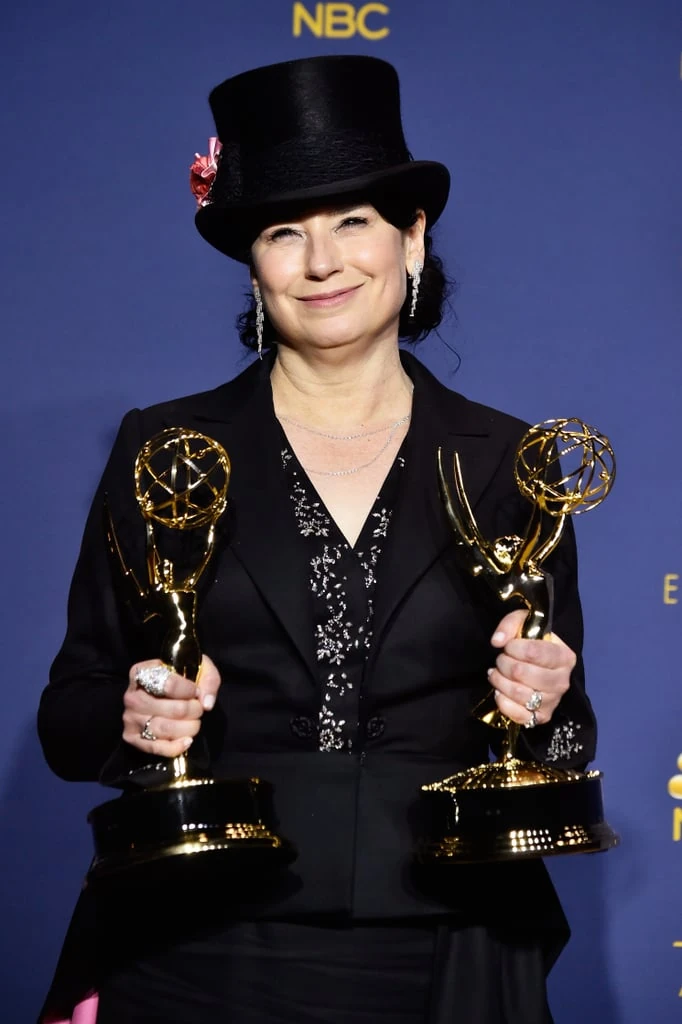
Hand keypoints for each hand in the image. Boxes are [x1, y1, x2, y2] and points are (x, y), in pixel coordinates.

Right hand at [122, 655, 220, 757]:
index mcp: (141, 673)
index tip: (196, 691)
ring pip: (163, 728)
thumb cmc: (180, 678)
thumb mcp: (198, 668)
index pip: (168, 684)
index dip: (189, 690)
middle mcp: (132, 696)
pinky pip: (155, 747)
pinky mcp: (132, 738)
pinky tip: (188, 741)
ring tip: (195, 723)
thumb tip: (207, 704)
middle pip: (170, 709)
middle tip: (199, 709)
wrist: (163, 694)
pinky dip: (175, 747)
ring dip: (187, 728)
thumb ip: (208, 680)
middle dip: (193, 710)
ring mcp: (130, 718)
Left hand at [488, 609, 575, 727]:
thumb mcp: (524, 623)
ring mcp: (553, 701)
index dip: (513, 648)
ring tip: (496, 673)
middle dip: (503, 663)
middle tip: (501, 660)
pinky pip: (519, 715)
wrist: (539, 666)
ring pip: (518, 693)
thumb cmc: (531, 643)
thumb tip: (497, 641)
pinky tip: (499, 691)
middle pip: (522, 672)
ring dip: (499, 681)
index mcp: (564, 656)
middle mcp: (563, 681)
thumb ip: (510, 624)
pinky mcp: (542, 717)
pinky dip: (503, 702)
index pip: (534, 652)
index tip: (508, 646)